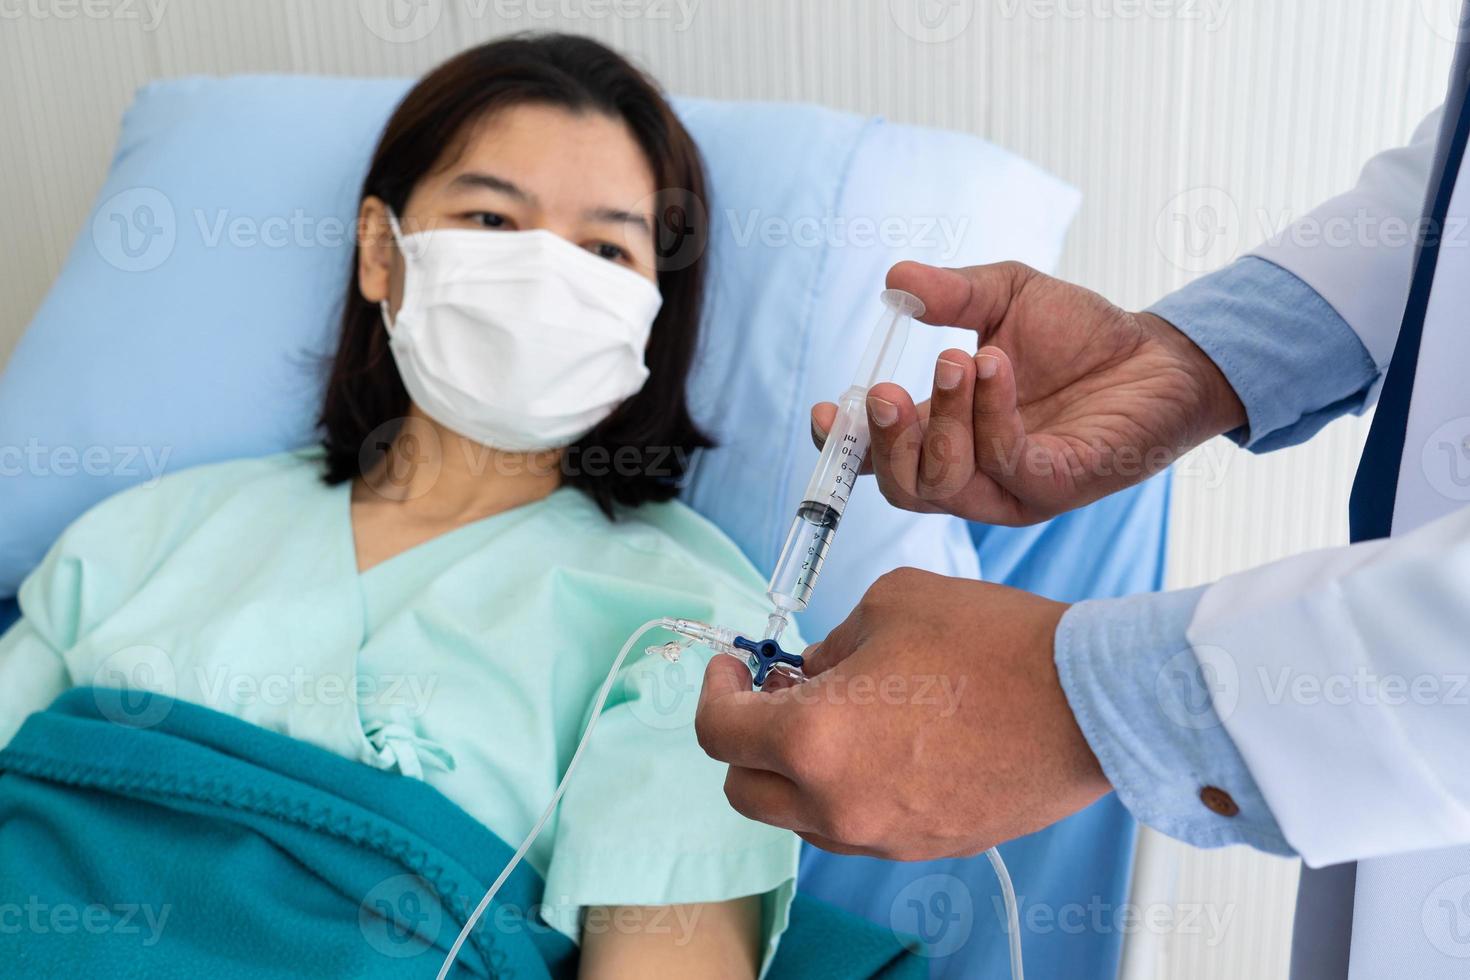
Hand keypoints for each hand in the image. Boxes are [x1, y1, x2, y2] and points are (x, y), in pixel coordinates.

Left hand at [693, 568, 1109, 858]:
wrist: (1088, 701)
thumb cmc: (993, 643)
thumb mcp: (890, 604)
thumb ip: (831, 643)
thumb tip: (812, 670)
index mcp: (813, 740)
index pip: (719, 733)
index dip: (715, 691)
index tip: (731, 668)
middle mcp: (836, 804)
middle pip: (745, 790)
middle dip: (745, 739)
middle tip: (773, 692)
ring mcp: (882, 835)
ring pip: (800, 815)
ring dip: (796, 769)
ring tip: (836, 713)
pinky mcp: (925, 845)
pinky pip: (857, 824)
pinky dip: (847, 787)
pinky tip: (884, 741)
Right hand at [812, 261, 1245, 523]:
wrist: (1159, 353)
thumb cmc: (1080, 334)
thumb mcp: (1005, 297)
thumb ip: (951, 294)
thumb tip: (895, 279)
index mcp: (943, 434)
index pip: (877, 458)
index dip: (843, 444)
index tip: (829, 409)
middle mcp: (970, 472)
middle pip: (900, 487)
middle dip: (886, 440)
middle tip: (885, 388)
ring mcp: (1011, 488)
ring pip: (944, 484)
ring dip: (941, 421)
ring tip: (959, 358)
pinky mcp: (1055, 487)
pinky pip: (1006, 465)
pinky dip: (992, 416)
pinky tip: (997, 365)